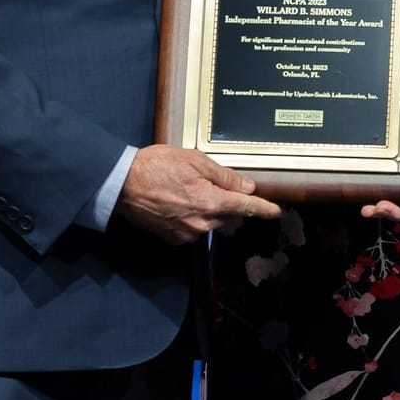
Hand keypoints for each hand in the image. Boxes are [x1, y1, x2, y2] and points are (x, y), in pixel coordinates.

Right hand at [116, 145, 280, 244]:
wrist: (122, 184)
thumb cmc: (156, 166)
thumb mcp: (195, 161)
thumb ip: (224, 176)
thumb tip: (246, 187)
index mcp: (211, 202)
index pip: (247, 209)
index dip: (265, 210)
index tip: (276, 212)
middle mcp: (202, 223)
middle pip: (232, 218)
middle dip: (231, 204)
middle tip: (216, 184)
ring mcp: (187, 234)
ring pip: (213, 224)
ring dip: (212, 211)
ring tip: (192, 191)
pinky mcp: (173, 239)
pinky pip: (195, 229)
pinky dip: (195, 218)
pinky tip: (180, 202)